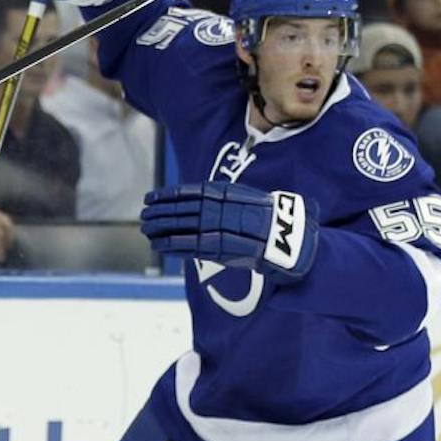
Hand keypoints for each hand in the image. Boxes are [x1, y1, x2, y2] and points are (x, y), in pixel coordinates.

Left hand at [141, 182, 317, 279]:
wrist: (297, 242)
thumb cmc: (271, 224)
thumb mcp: (248, 203)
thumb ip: (225, 202)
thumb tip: (198, 204)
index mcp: (234, 194)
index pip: (195, 192)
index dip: (171, 195)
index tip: (151, 197)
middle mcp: (229, 208)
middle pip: (188, 209)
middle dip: (163, 212)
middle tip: (144, 215)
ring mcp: (230, 227)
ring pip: (189, 226)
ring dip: (165, 228)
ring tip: (146, 229)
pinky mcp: (230, 248)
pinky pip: (198, 245)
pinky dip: (176, 245)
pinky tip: (160, 245)